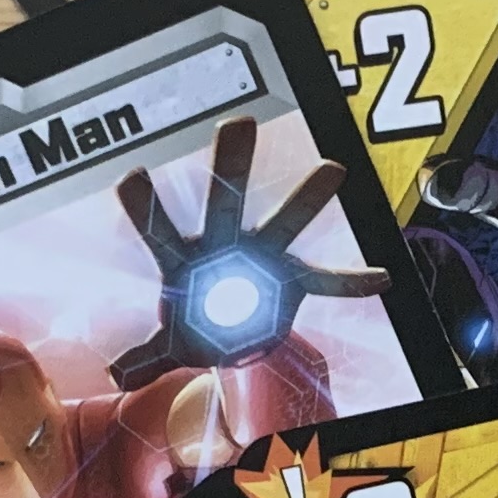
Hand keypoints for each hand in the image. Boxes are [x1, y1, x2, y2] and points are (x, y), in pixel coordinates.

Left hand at [107, 116, 389, 390]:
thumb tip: (116, 374)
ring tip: (333, 169)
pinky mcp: (295, 279)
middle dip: (232, 163)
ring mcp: (264, 257)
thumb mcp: (171, 345)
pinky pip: (327, 282)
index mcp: (185, 260)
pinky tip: (380, 278)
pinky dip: (352, 283)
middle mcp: (226, 245)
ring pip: (285, 222)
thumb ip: (147, 357)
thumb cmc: (196, 328)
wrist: (233, 337)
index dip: (145, 207)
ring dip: (308, 199)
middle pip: (225, 201)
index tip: (132, 177)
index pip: (160, 230)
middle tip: (239, 123)